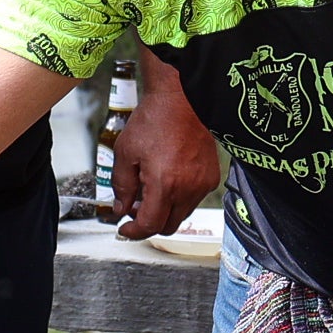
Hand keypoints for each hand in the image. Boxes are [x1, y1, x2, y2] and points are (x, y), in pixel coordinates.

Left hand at [104, 64, 220, 241]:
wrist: (180, 101)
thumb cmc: (154, 120)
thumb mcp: (126, 153)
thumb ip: (122, 186)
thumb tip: (121, 208)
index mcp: (164, 184)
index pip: (150, 225)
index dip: (134, 232)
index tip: (125, 229)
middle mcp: (187, 188)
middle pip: (167, 226)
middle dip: (149, 222)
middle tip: (134, 207)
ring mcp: (202, 184)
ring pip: (181, 214)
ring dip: (164, 210)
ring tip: (150, 190)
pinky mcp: (211, 177)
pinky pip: (193, 199)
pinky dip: (179, 198)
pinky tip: (168, 180)